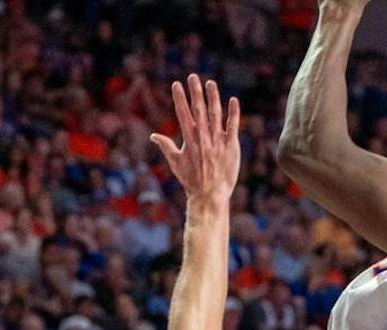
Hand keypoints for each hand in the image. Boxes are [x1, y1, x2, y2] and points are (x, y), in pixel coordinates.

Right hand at [149, 75, 240, 204]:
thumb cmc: (191, 181)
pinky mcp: (231, 146)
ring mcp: (217, 141)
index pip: (183, 113)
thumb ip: (166, 146)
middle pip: (198, 110)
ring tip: (210, 83)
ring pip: (215, 115)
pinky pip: (233, 126)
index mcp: (189, 139)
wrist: (210, 196)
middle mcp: (203, 138)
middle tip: (193, 76)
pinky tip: (232, 100)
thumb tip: (153, 136)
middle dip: (195, 92)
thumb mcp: (176, 163)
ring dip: (213, 98)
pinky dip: (233, 113)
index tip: (177, 84)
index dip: (180, 98)